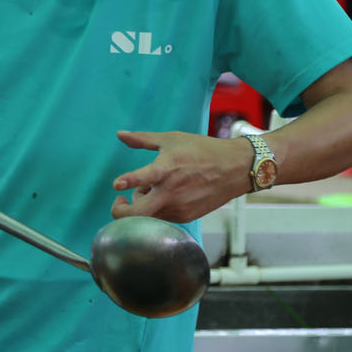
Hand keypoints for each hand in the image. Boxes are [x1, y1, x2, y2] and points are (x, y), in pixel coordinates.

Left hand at [109, 129, 246, 223]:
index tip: (117, 184)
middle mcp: (172, 192)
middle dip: (121, 211)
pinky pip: (161, 217)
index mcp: (167, 169)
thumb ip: (142, 139)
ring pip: (148, 216)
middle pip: (138, 215)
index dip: (128, 181)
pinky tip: (165, 195)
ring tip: (150, 190)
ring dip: (142, 205)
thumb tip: (119, 134)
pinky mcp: (186, 217)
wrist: (235, 168)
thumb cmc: (202, 150)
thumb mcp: (171, 139)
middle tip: (120, 201)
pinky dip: (156, 208)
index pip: (144, 177)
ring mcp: (179, 208)